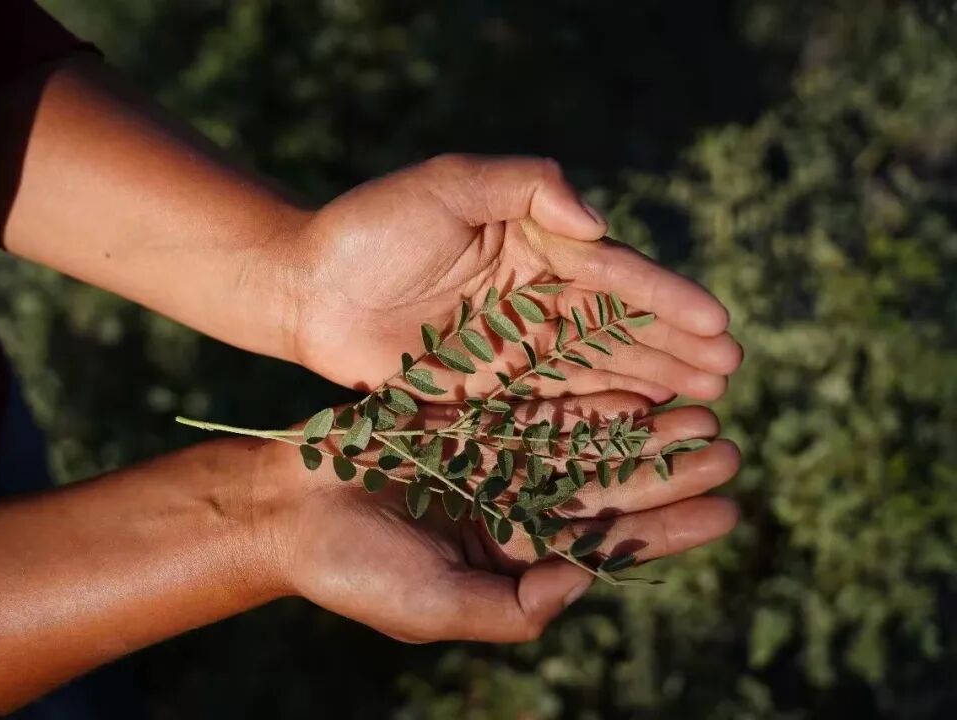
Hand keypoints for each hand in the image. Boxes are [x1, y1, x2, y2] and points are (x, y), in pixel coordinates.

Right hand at [269, 391, 738, 641]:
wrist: (288, 508)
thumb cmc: (352, 568)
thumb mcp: (432, 606)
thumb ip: (510, 608)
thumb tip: (581, 585)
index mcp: (515, 565)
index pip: (608, 547)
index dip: (670, 531)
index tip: (730, 511)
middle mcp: (515, 513)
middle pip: (609, 489)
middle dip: (668, 471)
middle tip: (729, 445)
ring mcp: (496, 465)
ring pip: (585, 445)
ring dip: (641, 430)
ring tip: (701, 411)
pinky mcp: (472, 424)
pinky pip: (540, 409)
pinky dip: (585, 401)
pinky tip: (631, 387)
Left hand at [292, 155, 742, 403]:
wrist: (308, 286)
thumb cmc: (372, 226)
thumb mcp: (449, 183)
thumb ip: (526, 185)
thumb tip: (600, 223)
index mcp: (535, 244)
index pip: (612, 275)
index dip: (666, 299)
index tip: (717, 320)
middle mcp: (534, 300)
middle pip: (616, 328)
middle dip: (674, 347)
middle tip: (729, 371)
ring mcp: (514, 349)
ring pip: (594, 370)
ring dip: (650, 384)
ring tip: (706, 399)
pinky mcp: (487, 392)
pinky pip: (551, 406)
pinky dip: (596, 417)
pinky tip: (639, 428)